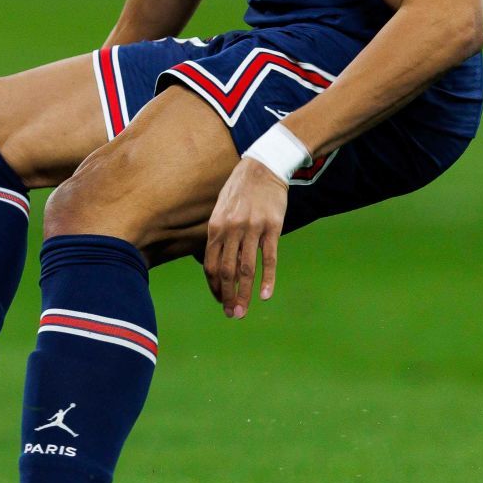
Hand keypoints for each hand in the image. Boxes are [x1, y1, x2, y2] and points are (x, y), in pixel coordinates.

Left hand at [202, 157, 288, 317]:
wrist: (263, 167)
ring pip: (246, 269)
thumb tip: (213, 261)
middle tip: (232, 314)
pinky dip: (267, 279)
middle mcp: (230, 230)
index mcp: (215, 227)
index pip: (211, 265)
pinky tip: (264, 296)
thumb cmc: (240, 190)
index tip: (220, 300)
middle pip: (227, 271)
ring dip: (244, 294)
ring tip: (243, 311)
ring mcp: (252, 229)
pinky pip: (268, 258)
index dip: (214, 286)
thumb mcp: (220, 209)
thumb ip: (217, 234)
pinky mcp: (272, 228)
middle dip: (227, 296)